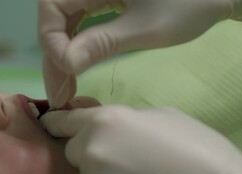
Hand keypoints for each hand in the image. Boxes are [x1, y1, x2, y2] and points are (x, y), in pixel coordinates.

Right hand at [38, 0, 241, 107]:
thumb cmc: (189, 4)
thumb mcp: (144, 28)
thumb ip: (101, 42)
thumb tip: (65, 63)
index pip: (52, 6)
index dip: (52, 40)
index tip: (68, 71)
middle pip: (56, 17)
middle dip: (55, 56)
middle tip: (59, 96)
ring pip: (66, 23)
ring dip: (63, 55)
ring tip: (66, 90)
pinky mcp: (105, 0)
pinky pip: (82, 22)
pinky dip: (78, 46)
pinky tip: (78, 68)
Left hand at [41, 106, 241, 173]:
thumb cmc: (197, 148)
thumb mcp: (160, 117)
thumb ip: (123, 119)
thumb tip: (107, 126)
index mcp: (105, 121)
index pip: (64, 121)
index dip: (57, 123)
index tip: (50, 124)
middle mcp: (92, 152)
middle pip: (74, 152)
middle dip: (90, 154)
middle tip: (123, 160)